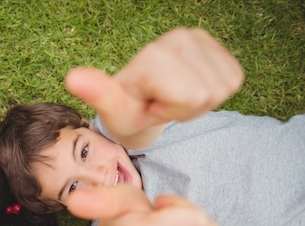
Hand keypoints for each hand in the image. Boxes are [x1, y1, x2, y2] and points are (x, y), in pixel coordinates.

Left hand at [65, 27, 242, 147]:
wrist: (141, 103)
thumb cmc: (126, 110)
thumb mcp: (112, 108)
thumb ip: (99, 93)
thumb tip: (72, 79)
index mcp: (154, 52)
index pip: (190, 94)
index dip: (171, 110)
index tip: (150, 105)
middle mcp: (181, 37)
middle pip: (207, 92)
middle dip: (185, 107)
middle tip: (162, 103)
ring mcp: (202, 38)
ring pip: (221, 87)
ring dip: (198, 102)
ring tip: (173, 98)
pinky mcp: (218, 47)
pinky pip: (232, 80)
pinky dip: (213, 95)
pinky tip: (189, 91)